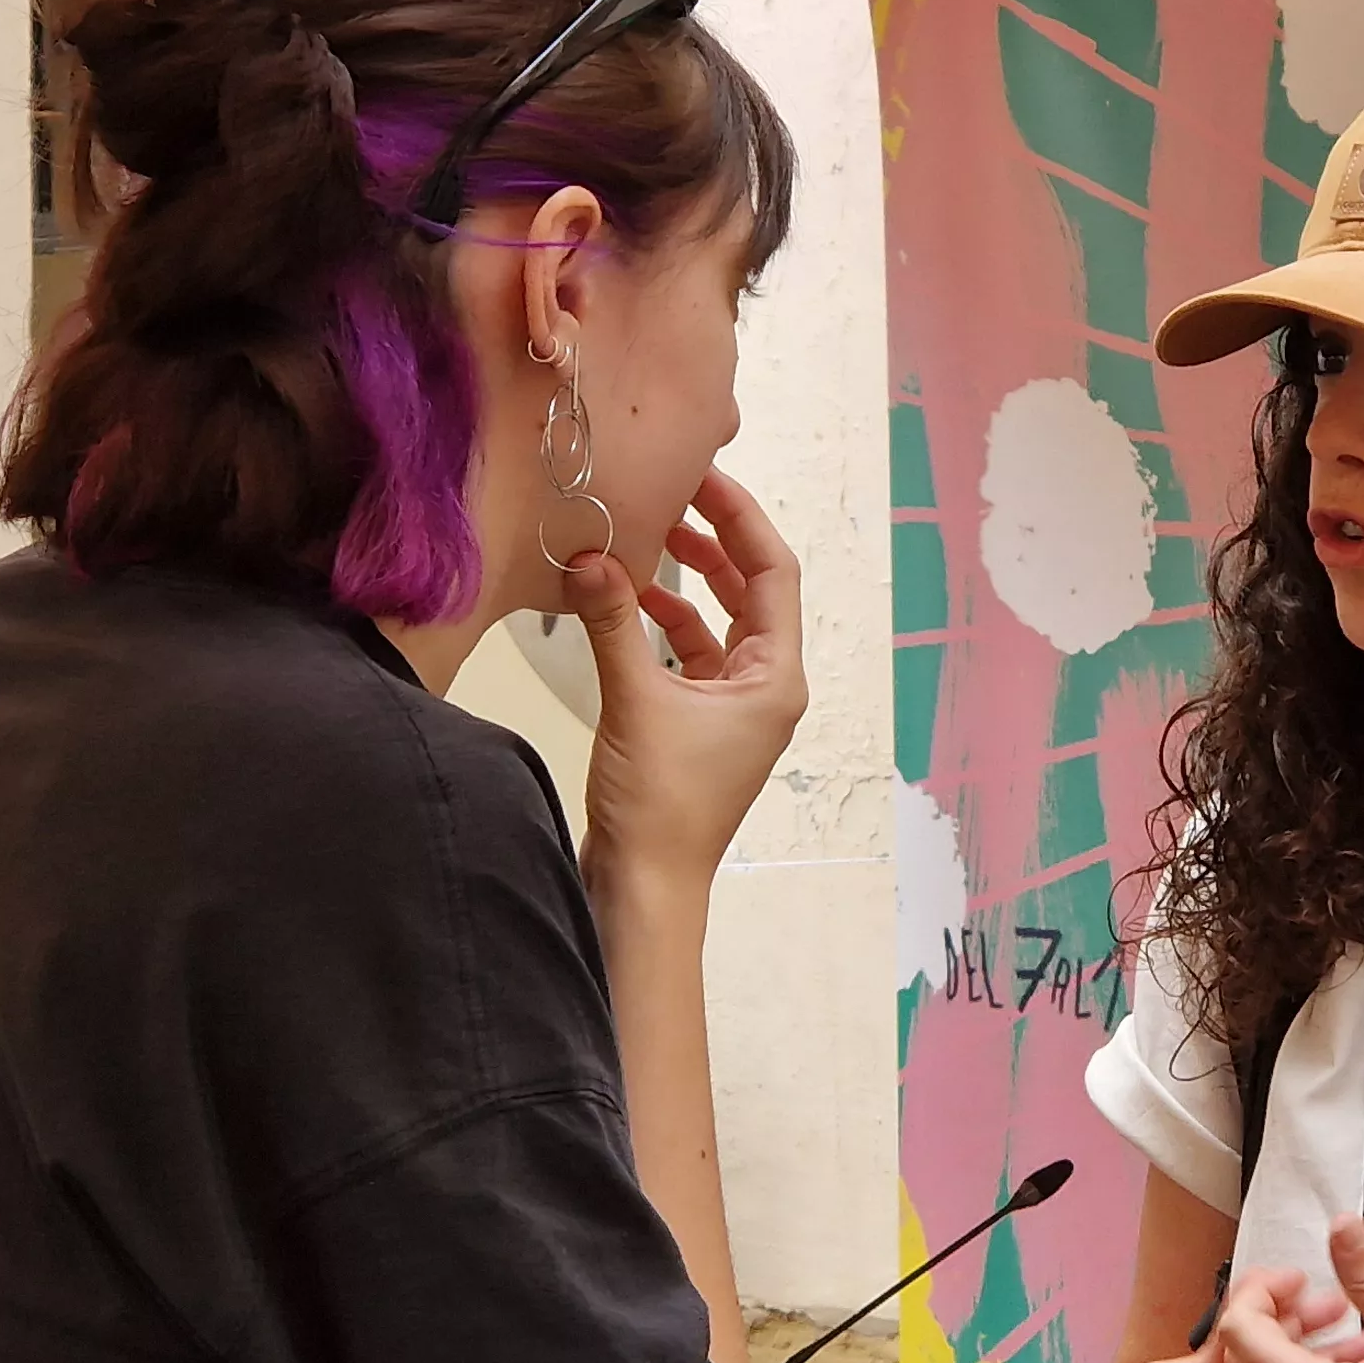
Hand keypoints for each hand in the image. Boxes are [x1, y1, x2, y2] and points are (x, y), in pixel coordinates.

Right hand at [569, 470, 806, 888]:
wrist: (645, 886)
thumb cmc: (660, 803)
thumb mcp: (635, 700)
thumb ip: (612, 622)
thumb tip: (588, 555)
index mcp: (775, 676)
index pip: (773, 572)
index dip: (739, 518)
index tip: (701, 476)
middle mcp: (765, 687)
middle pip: (750, 591)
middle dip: (711, 542)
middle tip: (669, 496)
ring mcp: (734, 708)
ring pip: (716, 622)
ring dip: (682, 582)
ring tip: (641, 540)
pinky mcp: (698, 726)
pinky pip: (689, 656)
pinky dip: (660, 626)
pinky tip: (622, 602)